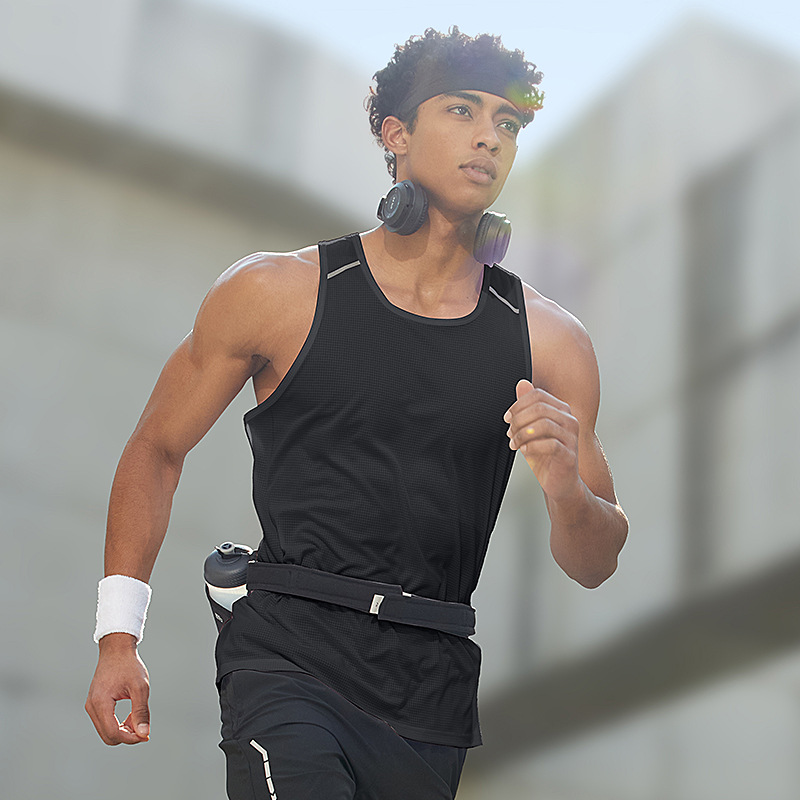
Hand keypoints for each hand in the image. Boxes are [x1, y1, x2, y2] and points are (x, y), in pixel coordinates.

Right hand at [85, 633, 150, 744]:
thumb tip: (144, 734)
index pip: (113, 733)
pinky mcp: (94, 704)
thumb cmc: (129, 665)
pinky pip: (104, 723)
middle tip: (144, 727)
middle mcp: (91, 707)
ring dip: (123, 731)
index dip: (131, 738)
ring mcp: (91, 706)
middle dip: (127, 736)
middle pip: (108, 737)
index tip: (146, 734)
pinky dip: (118, 724)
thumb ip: (141, 711)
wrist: (116, 649)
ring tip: (138, 718)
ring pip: (106, 732)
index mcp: (101, 703)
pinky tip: (131, 715)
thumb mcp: (140, 687)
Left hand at [504, 379, 582, 502]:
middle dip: (518, 420)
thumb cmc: (545, 455)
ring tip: (514, 444)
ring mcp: (572, 438)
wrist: (560, 483)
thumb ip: (527, 407)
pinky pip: (550, 444)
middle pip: (539, 408)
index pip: (538, 395)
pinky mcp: (570, 455)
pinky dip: (532, 447)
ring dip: (522, 434)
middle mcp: (570, 420)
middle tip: (510, 434)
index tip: (507, 418)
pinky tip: (524, 451)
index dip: (518, 405)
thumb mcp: (532, 429)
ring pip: (544, 424)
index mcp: (562, 410)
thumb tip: (522, 383)